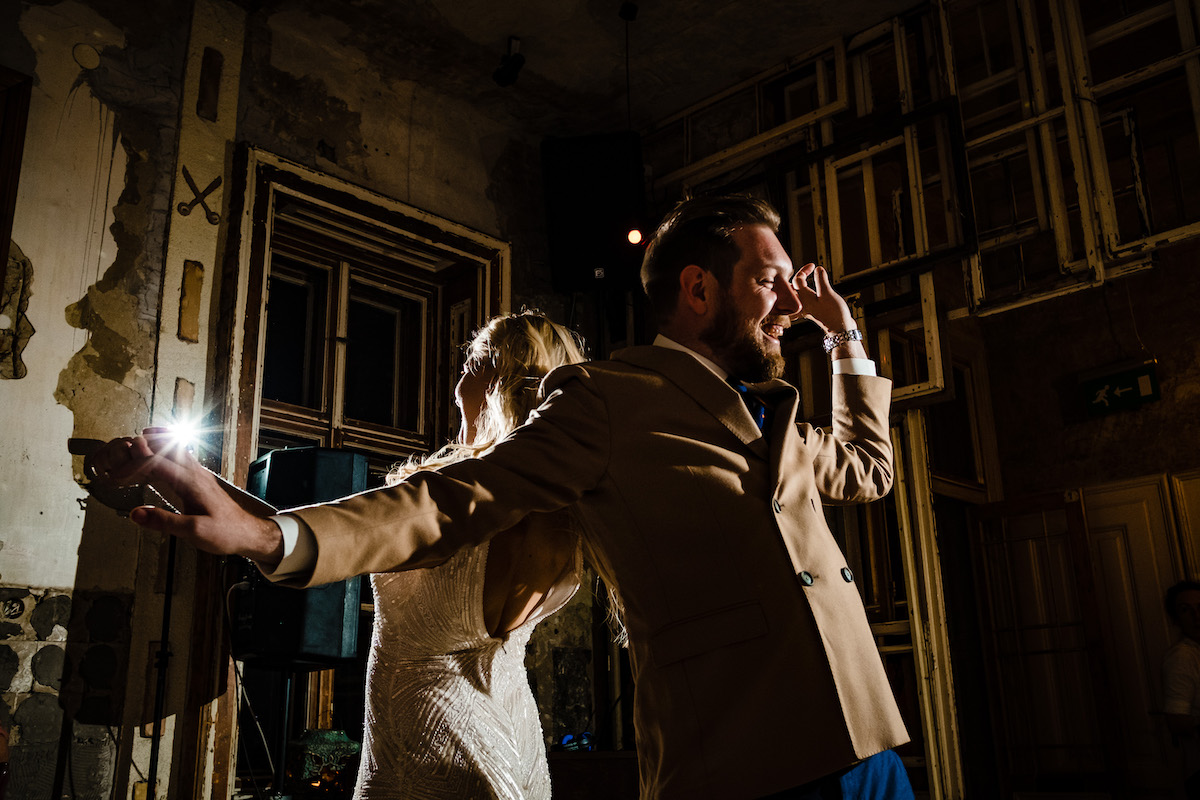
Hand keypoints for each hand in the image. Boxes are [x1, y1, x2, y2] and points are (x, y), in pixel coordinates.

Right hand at [88, 429, 283, 563]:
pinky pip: (181, 454)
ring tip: (136, 439)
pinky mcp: (200, 478)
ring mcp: (199, 473)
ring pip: (175, 447)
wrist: (249, 532)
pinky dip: (168, 447)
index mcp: (191, 482)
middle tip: (119, 448)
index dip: (133, 465)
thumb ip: (165, 522)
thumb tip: (136, 513)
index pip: (156, 463)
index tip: (115, 474)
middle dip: (141, 446)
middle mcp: (195, 472)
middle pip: (165, 447)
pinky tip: (161, 448)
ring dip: (156, 442)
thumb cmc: (226, 533)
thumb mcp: (194, 532)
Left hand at [790, 263, 856, 334]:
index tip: (813, 266)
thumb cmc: (834, 313)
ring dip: (800, 285)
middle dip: (799, 277)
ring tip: (806, 278)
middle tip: (808, 270)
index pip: (797, 280)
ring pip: (798, 294)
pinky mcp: (812, 311)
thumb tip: (818, 269)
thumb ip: (821, 280)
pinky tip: (810, 290)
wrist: (840, 329)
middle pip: (793, 288)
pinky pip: (804, 300)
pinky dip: (805, 293)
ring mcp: (806, 308)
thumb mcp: (827, 293)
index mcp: (803, 298)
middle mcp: (802, 303)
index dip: (804, 270)